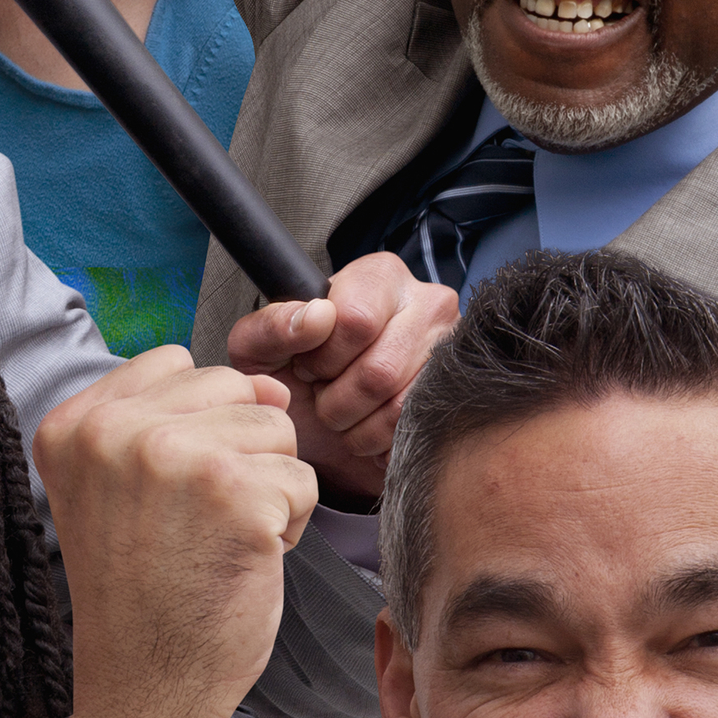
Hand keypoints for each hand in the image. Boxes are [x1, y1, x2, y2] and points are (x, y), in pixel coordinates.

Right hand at [35, 347, 314, 717]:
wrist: (147, 681)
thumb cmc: (143, 588)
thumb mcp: (111, 486)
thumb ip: (164, 418)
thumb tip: (271, 384)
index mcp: (73, 424)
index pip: (170, 363)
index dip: (196, 423)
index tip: (171, 490)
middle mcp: (113, 429)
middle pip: (230, 387)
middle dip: (240, 450)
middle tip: (202, 518)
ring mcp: (171, 455)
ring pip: (275, 428)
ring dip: (270, 485)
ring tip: (225, 536)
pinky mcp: (234, 491)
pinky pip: (303, 479)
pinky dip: (293, 524)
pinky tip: (251, 558)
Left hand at [227, 251, 462, 504]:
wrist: (319, 425)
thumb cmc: (290, 375)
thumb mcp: (258, 348)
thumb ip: (271, 326)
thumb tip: (318, 316)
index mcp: (378, 276)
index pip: (355, 320)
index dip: (322, 357)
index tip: (308, 366)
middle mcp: (427, 302)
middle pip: (379, 369)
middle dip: (336, 398)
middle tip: (324, 395)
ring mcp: (452, 350)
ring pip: (400, 404)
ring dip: (356, 424)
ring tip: (343, 413)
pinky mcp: (460, 394)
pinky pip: (420, 430)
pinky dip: (380, 441)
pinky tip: (367, 428)